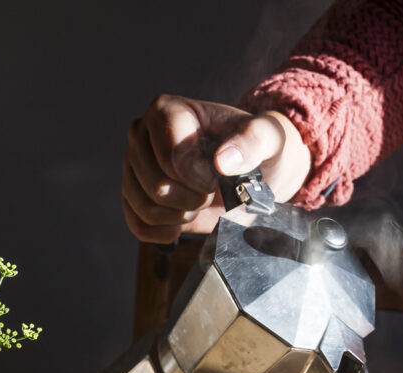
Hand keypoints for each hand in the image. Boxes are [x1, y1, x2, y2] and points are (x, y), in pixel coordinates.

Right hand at [121, 94, 310, 242]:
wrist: (253, 173)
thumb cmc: (258, 149)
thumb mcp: (270, 138)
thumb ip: (254, 141)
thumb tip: (223, 161)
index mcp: (166, 111)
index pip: (171, 158)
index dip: (199, 178)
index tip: (219, 176)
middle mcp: (141, 135)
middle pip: (157, 186)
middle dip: (193, 199)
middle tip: (213, 190)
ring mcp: (133, 167)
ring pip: (147, 208)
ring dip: (183, 215)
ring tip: (201, 202)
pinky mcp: (132, 197)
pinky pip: (138, 225)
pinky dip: (167, 231)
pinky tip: (186, 220)